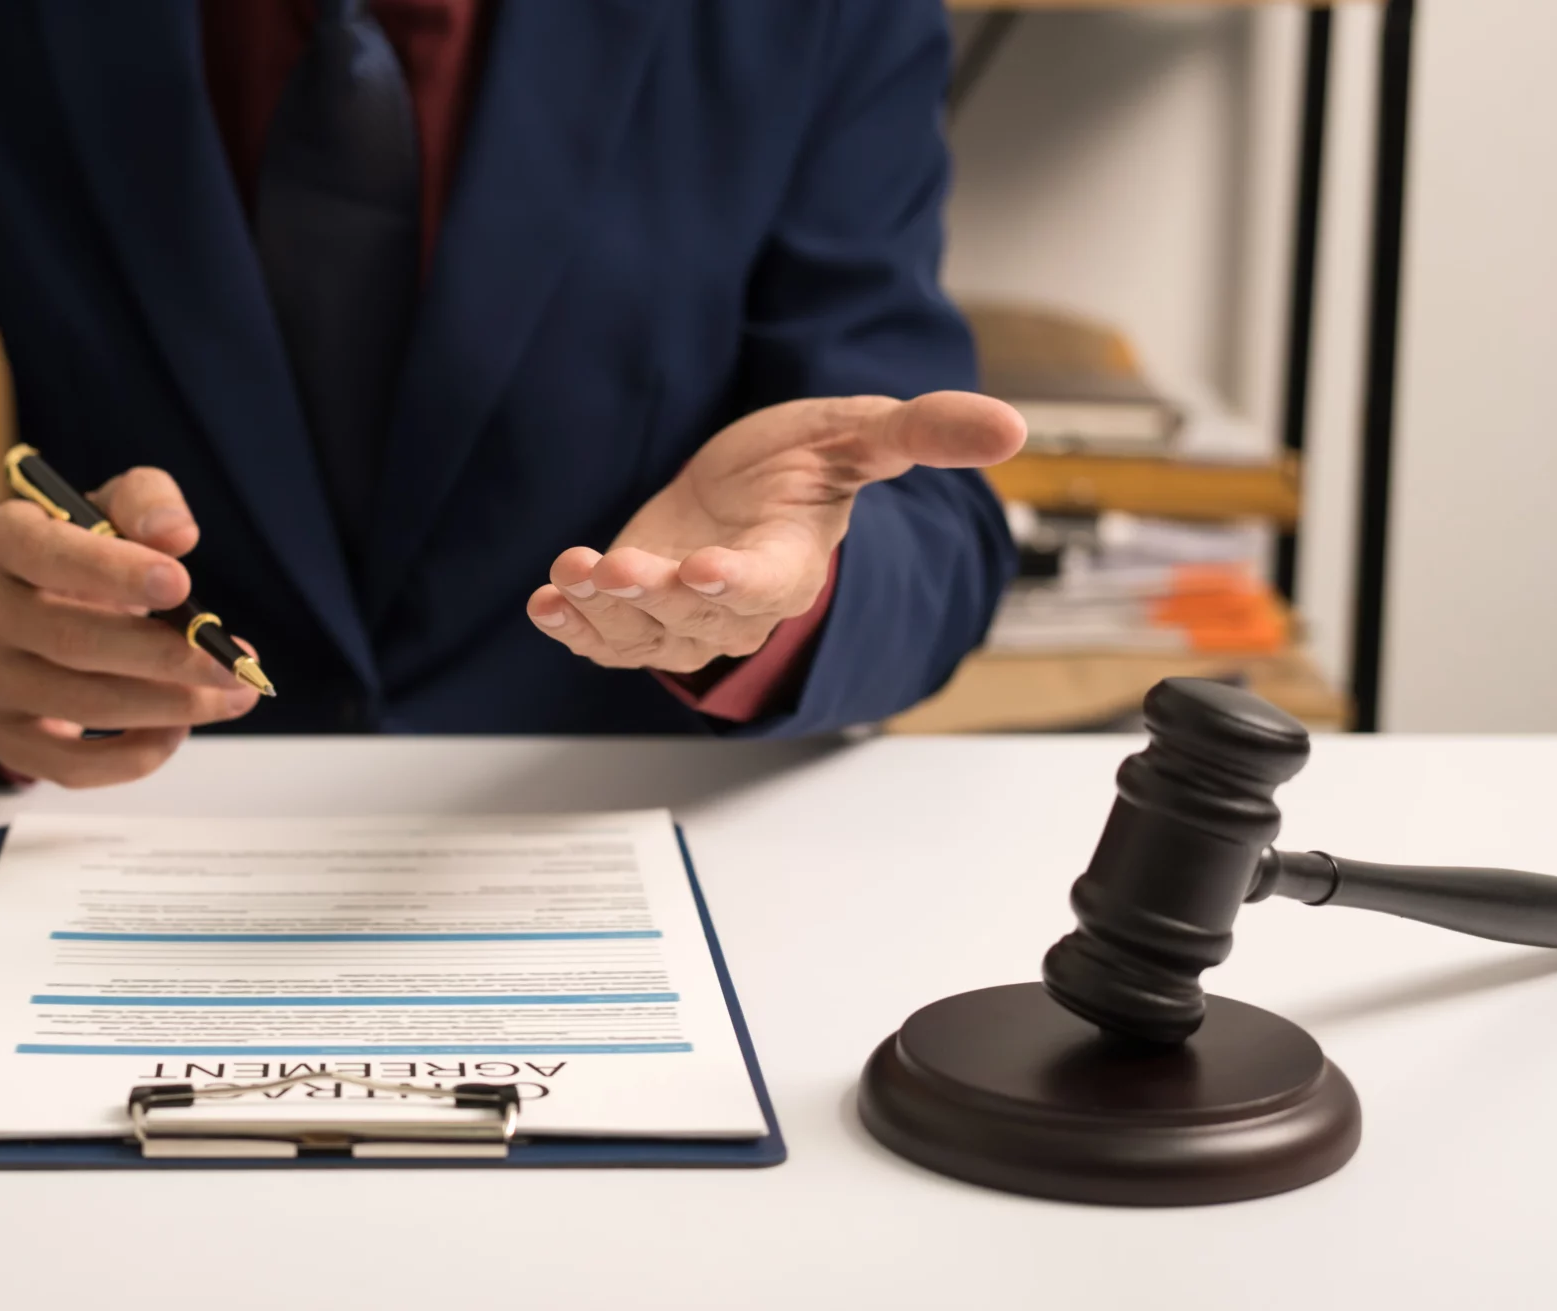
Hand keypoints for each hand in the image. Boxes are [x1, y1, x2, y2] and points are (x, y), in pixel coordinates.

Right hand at [0, 467, 259, 785]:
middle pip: (71, 641)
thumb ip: (146, 503)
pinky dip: (136, 756)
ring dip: (170, 706)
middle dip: (165, 655)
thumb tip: (176, 534)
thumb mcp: (112, 509)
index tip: (180, 584)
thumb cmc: (83, 554)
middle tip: (232, 661)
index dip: (113, 571)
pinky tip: (176, 727)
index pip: (45, 554)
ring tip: (230, 695)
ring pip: (81, 705)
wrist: (37, 606)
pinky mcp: (0, 736)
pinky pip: (69, 767)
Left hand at [526, 391, 1026, 674]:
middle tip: (615, 567)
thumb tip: (1011, 425)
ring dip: (600, 609)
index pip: (769, 583)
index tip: (705, 568)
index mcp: (792, 563)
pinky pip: (605, 638)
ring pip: (642, 632)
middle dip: (651, 594)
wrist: (746, 484)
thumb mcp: (860, 431)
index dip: (738, 581)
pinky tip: (545, 602)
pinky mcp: (639, 614)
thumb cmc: (804, 460)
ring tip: (570, 575)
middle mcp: (737, 602)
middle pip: (694, 615)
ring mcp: (683, 613)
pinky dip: (572, 625)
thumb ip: (923, 429)